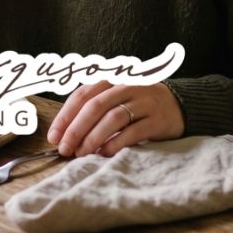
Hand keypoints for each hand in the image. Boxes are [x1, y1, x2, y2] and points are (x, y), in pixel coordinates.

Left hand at [46, 81, 184, 156]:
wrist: (179, 104)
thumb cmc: (137, 103)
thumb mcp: (115, 96)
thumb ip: (93, 107)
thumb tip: (64, 133)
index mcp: (111, 79)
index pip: (82, 95)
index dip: (65, 116)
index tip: (53, 137)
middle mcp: (127, 86)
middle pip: (95, 106)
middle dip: (76, 129)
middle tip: (65, 149)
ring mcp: (144, 102)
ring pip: (113, 118)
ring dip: (93, 137)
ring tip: (81, 153)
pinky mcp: (158, 119)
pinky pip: (133, 131)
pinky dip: (116, 143)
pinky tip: (104, 153)